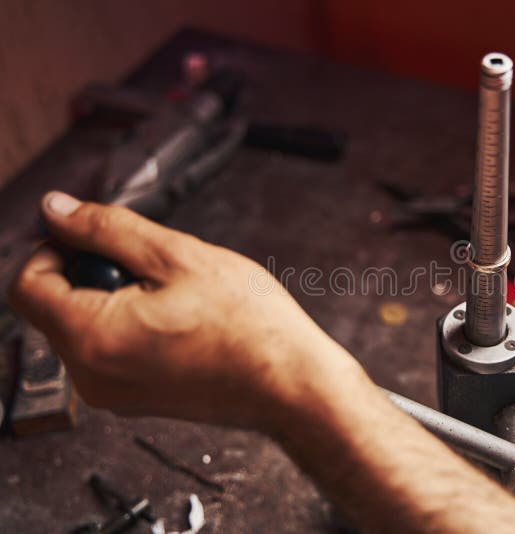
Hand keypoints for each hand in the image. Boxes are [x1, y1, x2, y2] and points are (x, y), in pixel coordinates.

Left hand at [8, 191, 354, 427]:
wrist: (289, 384)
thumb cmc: (247, 324)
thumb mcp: (178, 256)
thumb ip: (107, 229)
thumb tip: (55, 210)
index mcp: (91, 337)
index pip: (27, 282)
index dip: (58, 248)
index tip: (104, 238)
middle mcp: (90, 376)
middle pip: (56, 305)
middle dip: (96, 273)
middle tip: (157, 268)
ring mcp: (112, 394)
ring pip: (85, 327)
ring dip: (117, 299)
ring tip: (177, 297)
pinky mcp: (135, 400)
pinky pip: (110, 352)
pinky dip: (132, 327)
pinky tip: (182, 321)